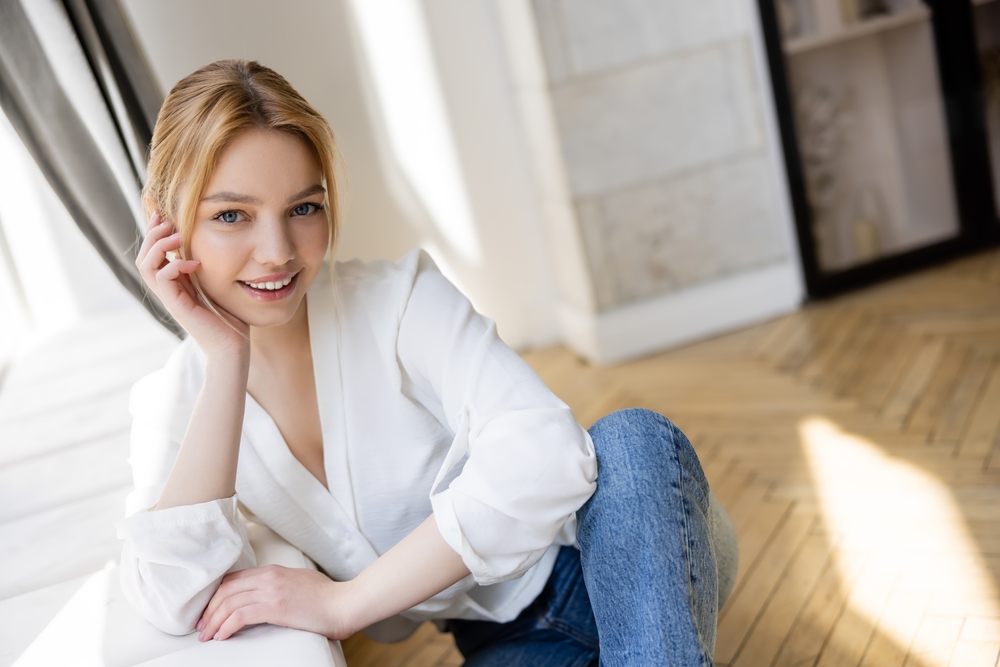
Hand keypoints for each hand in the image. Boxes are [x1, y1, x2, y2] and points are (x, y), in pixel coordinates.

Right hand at [136, 212, 248, 357]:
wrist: (232, 347)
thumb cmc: (230, 318)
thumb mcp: (217, 285)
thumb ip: (208, 268)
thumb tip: (211, 244)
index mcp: (175, 284)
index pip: (153, 255)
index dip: (155, 233)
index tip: (164, 214)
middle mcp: (168, 291)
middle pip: (143, 257)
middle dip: (152, 234)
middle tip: (166, 219)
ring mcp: (170, 299)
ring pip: (146, 265)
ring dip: (158, 245)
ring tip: (177, 234)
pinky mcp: (177, 307)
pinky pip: (163, 279)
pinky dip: (174, 264)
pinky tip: (194, 261)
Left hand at [196, 565, 354, 641]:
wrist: (344, 604)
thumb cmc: (326, 598)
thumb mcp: (297, 583)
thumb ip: (278, 585)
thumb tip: (263, 597)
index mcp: (272, 571)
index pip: (233, 580)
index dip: (215, 597)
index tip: (209, 613)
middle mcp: (268, 577)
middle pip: (226, 590)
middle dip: (209, 610)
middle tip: (202, 627)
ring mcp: (271, 590)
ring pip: (229, 602)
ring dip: (214, 622)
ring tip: (208, 636)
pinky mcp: (275, 606)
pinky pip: (240, 615)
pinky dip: (226, 627)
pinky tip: (222, 636)